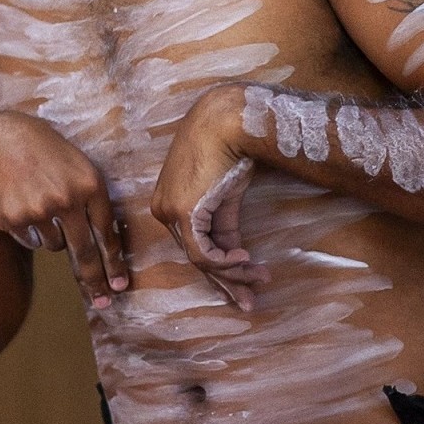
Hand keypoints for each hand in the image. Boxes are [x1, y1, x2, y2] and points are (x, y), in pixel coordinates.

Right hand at [0, 111, 129, 308]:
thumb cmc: (46, 153)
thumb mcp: (79, 166)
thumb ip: (94, 200)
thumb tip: (107, 245)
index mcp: (89, 184)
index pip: (107, 233)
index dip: (114, 263)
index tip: (120, 286)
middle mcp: (66, 199)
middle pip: (85, 252)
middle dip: (94, 281)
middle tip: (103, 301)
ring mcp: (38, 211)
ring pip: (56, 246)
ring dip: (55, 236)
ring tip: (44, 205)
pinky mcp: (13, 219)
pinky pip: (32, 242)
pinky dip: (32, 232)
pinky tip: (25, 206)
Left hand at [153, 84, 270, 309]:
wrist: (227, 123)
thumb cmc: (228, 148)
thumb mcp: (227, 194)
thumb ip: (226, 226)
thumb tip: (238, 256)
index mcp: (171, 203)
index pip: (194, 244)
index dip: (221, 266)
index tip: (246, 275)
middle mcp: (164, 211)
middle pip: (196, 257)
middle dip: (226, 281)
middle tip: (249, 301)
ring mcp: (170, 213)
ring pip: (201, 259)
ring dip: (233, 274)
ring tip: (259, 280)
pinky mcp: (183, 213)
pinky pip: (203, 252)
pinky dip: (226, 263)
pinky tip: (245, 261)